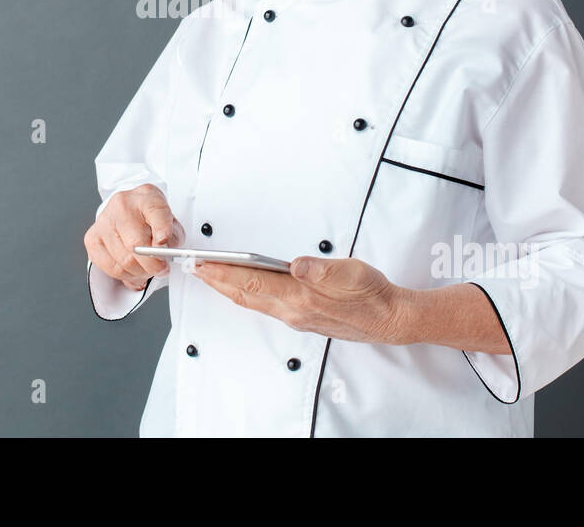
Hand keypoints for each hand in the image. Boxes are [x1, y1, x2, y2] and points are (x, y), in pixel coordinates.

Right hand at [84, 184, 185, 291]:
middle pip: (136, 244)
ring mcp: (104, 221)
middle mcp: (122, 205)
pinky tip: (132, 270)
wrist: (129, 213)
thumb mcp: (171, 223)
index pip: (156, 211)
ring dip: (139, 273)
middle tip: (160, 269)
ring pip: (124, 260)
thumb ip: (173, 238)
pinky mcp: (92, 238)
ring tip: (146, 269)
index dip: (162, 229)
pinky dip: (125, 275)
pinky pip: (110, 267)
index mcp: (146, 196)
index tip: (164, 244)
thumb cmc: (151, 220)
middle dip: (152, 265)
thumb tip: (163, 252)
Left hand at [192, 256, 409, 344]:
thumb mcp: (349, 273)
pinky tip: (243, 286)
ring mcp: (296, 317)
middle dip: (216, 281)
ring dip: (228, 288)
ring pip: (252, 301)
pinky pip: (264, 305)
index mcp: (300, 297)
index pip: (251, 283)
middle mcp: (293, 311)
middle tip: (193, 267)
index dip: (222, 273)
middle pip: (244, 295)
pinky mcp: (301, 318)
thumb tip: (296, 265)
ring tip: (211, 274)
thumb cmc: (371, 293)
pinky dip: (246, 294)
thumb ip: (320, 270)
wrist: (390, 319)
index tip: (201, 264)